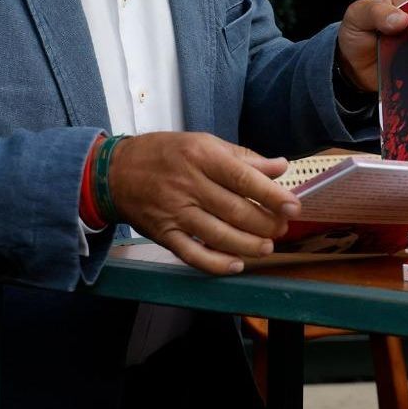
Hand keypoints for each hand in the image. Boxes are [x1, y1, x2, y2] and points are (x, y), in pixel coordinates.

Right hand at [108, 132, 299, 275]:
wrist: (114, 173)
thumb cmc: (164, 154)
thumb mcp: (202, 143)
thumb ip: (243, 157)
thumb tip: (280, 167)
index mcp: (200, 156)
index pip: (243, 178)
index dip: (272, 195)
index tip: (293, 206)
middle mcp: (188, 184)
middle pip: (235, 211)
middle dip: (265, 223)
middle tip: (280, 228)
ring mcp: (174, 212)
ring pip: (218, 236)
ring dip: (248, 246)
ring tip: (266, 247)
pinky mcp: (164, 234)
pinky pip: (193, 255)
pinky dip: (216, 264)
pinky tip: (236, 264)